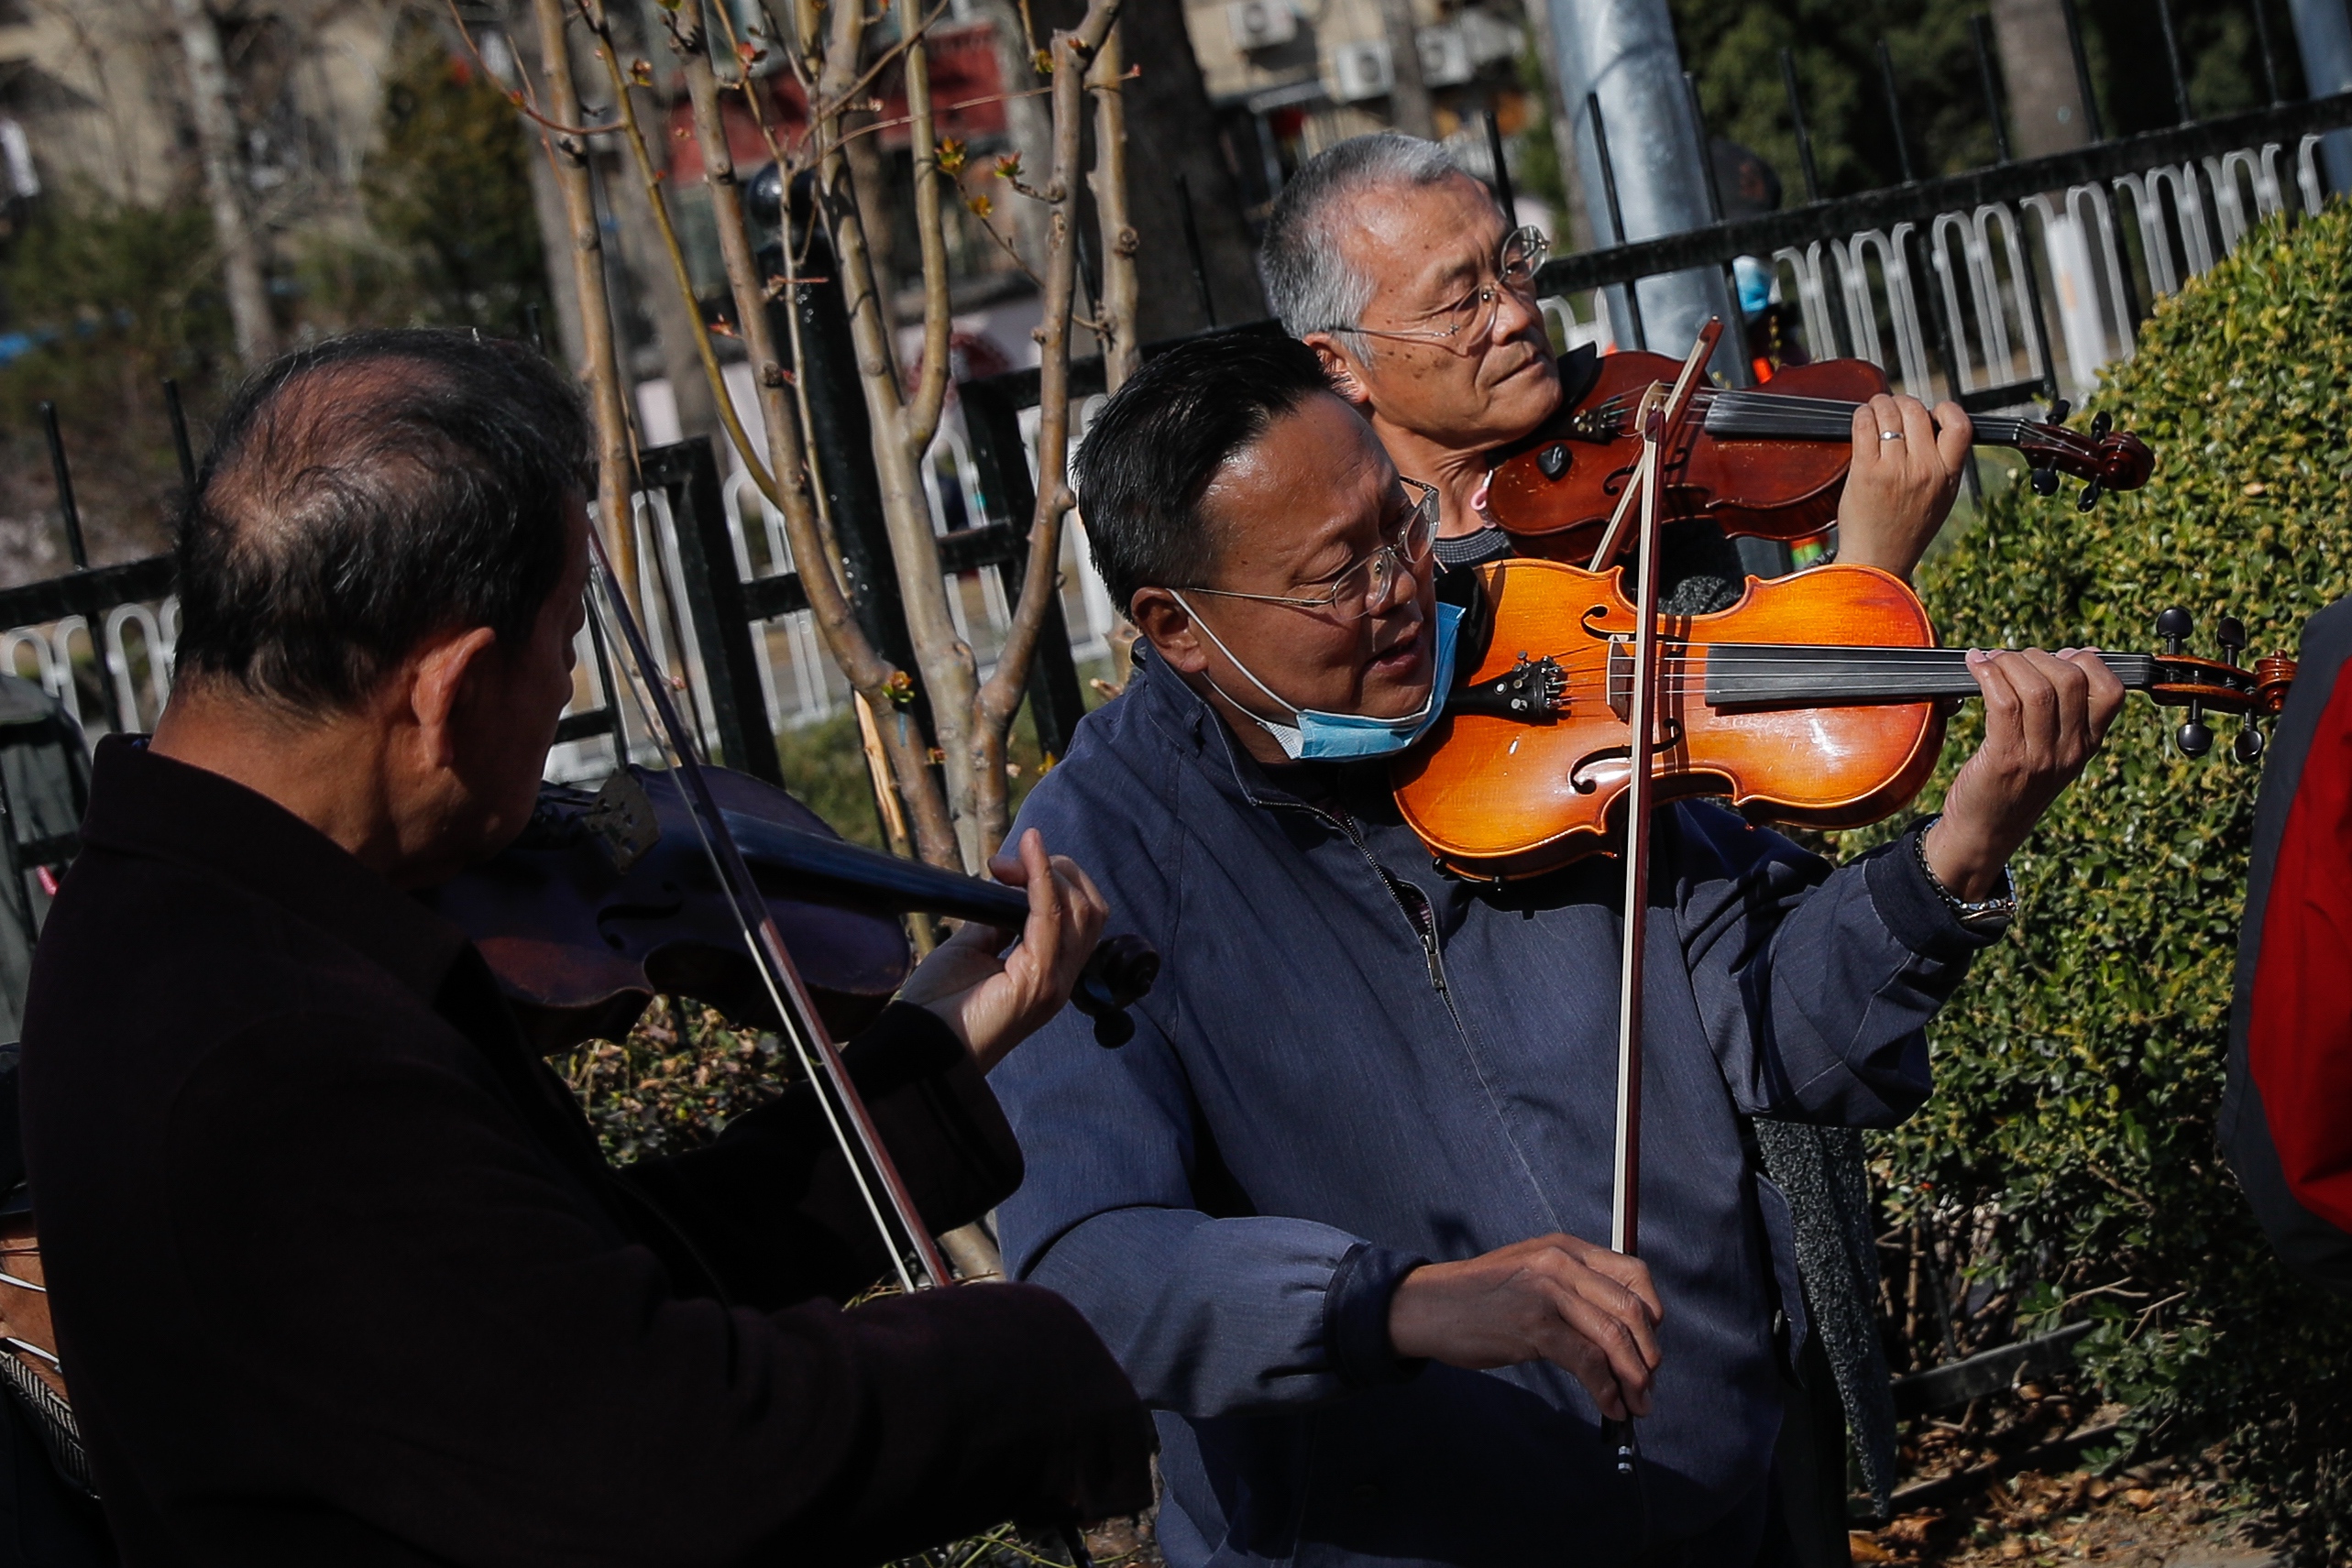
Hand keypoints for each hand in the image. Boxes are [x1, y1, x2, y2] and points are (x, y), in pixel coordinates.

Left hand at [896, 829, 1109, 1071]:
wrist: (920, 1046)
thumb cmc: (938, 1006)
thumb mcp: (971, 950)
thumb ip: (996, 922)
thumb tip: (1006, 889)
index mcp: (1049, 974)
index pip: (1080, 918)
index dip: (1054, 879)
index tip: (1007, 866)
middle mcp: (1060, 979)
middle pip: (1089, 910)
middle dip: (1059, 872)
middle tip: (1010, 864)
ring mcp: (1053, 981)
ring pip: (1080, 911)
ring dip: (1048, 873)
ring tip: (1013, 861)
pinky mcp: (1036, 980)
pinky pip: (1050, 918)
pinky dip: (1042, 879)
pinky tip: (1029, 856)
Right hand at [1387, 1233, 1662, 1420]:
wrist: (1429, 1305)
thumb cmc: (1480, 1298)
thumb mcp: (1531, 1275)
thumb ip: (1571, 1289)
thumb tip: (1619, 1332)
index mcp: (1565, 1248)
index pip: (1634, 1273)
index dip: (1653, 1311)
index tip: (1651, 1344)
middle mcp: (1562, 1263)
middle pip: (1632, 1309)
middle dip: (1649, 1355)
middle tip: (1648, 1386)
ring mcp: (1548, 1292)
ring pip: (1615, 1337)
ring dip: (1634, 1379)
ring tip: (1637, 1405)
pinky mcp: (1534, 1325)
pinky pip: (1587, 1361)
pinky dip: (1606, 1390)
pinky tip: (1609, 1406)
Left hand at [1836, 393, 1971, 579]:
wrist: (1877, 561)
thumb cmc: (1906, 529)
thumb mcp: (1942, 498)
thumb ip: (1944, 464)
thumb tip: (1934, 424)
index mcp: (1948, 476)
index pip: (1960, 426)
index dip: (1946, 409)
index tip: (1932, 412)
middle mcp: (1924, 470)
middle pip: (1917, 412)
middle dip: (1903, 402)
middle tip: (1893, 406)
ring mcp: (1894, 470)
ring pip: (1889, 414)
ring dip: (1879, 404)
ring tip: (1875, 408)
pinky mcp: (1866, 472)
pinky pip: (1865, 427)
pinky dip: (1862, 415)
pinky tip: (1861, 418)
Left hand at [1925, 648, 2125, 899]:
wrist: (1985, 833)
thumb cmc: (2012, 783)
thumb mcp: (2054, 751)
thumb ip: (2066, 711)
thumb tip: (2074, 655)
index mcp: (2088, 745)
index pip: (2111, 691)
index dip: (2087, 661)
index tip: (2058, 656)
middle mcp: (2070, 751)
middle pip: (2070, 679)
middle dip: (2037, 657)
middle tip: (2011, 659)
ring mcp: (2040, 757)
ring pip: (2036, 687)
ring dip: (2008, 662)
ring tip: (1990, 662)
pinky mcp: (2005, 759)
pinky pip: (2002, 702)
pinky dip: (1987, 674)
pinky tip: (1975, 667)